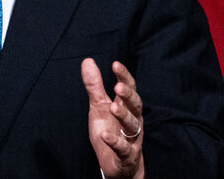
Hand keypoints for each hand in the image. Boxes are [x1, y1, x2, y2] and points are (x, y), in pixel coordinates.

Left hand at [81, 58, 144, 178]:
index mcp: (127, 107)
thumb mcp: (99, 106)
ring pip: (132, 126)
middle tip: (118, 87)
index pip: (129, 89)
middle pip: (135, 106)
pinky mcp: (127, 155)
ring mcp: (132, 138)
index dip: (124, 77)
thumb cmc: (110, 130)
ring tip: (113, 108)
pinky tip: (106, 135)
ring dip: (124, 116)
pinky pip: (124, 148)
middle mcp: (133, 120)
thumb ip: (94, 85)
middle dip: (128, 96)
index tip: (115, 65)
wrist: (117, 163)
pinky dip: (115, 142)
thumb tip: (87, 61)